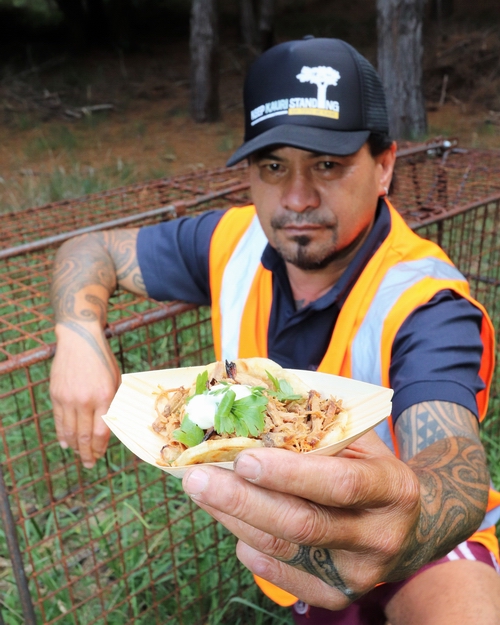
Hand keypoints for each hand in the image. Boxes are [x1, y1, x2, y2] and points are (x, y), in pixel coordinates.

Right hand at [50, 323, 119, 467]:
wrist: (80, 340)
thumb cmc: (103, 360)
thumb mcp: (116, 379)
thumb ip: (114, 402)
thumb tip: (113, 426)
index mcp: (104, 396)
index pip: (101, 431)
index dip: (101, 447)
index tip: (101, 454)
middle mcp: (85, 400)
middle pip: (84, 436)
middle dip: (88, 453)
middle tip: (90, 464)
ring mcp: (68, 398)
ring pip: (70, 431)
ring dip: (75, 447)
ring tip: (80, 456)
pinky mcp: (56, 395)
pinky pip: (59, 420)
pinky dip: (62, 434)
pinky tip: (66, 443)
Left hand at [182, 431, 420, 609]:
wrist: (409, 527)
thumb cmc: (371, 471)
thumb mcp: (359, 444)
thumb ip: (318, 431)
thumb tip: (253, 405)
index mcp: (391, 489)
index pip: (339, 485)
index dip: (289, 473)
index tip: (243, 459)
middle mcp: (379, 538)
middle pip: (303, 524)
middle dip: (243, 500)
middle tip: (196, 478)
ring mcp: (357, 573)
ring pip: (283, 547)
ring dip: (234, 517)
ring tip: (202, 490)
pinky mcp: (335, 595)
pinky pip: (280, 575)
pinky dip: (248, 545)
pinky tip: (230, 518)